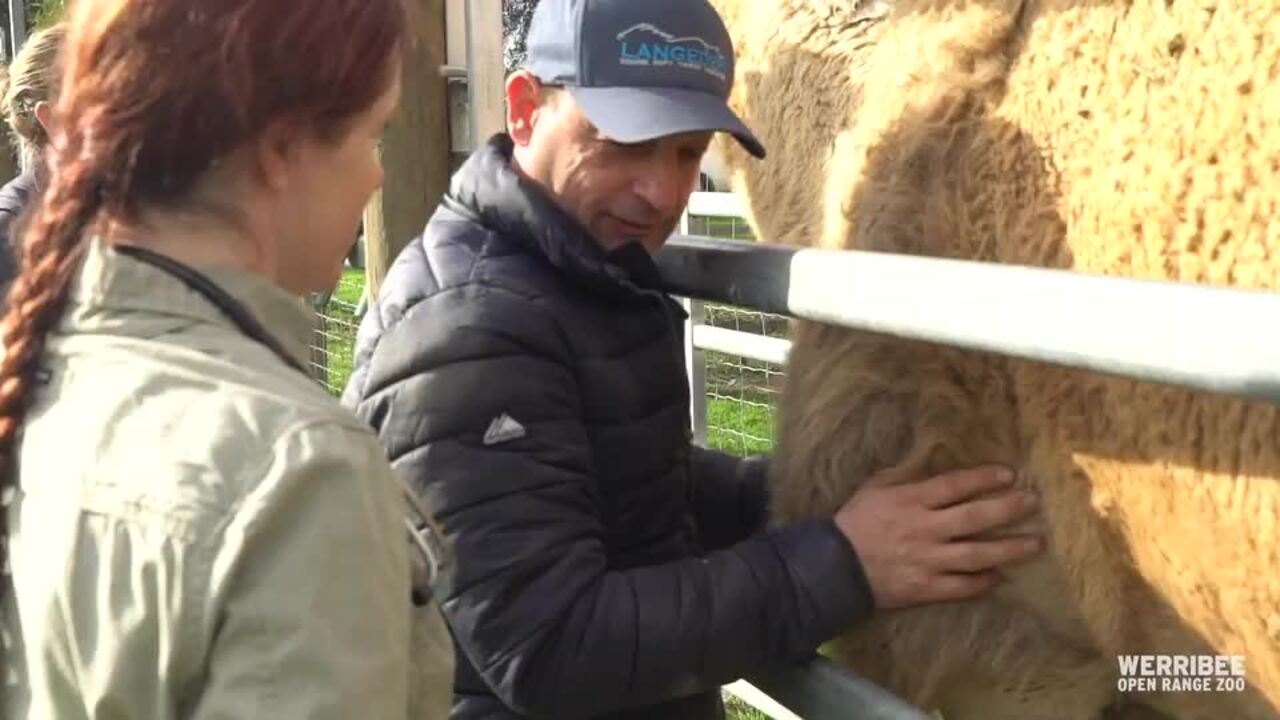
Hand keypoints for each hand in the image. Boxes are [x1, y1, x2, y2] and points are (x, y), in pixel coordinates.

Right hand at [833, 464, 1042, 609]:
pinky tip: (1001, 578)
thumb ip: (903, 477)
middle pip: (975, 517)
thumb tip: (930, 465)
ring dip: (1009, 549)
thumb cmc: (855, 522)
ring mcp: (928, 560)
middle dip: (1008, 509)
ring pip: (977, 555)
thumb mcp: (874, 488)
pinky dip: (983, 583)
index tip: (1009, 475)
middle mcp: (925, 529)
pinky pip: (962, 587)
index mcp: (911, 500)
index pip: (955, 485)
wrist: (834, 567)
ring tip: (1035, 544)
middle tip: (1033, 502)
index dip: (984, 479)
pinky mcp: (926, 588)